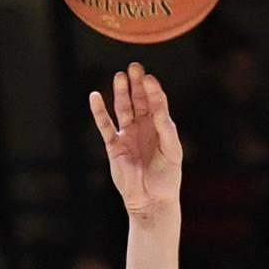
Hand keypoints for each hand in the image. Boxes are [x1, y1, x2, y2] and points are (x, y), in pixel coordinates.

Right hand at [89, 63, 182, 214]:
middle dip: (137, 84)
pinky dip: (99, 112)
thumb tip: (159, 107)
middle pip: (139, 100)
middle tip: (134, 67)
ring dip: (121, 92)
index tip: (149, 78)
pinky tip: (95, 96)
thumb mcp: (172, 151)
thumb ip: (166, 128)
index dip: (153, 90)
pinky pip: (105, 125)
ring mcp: (128, 135)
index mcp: (160, 127)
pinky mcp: (114, 146)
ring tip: (120, 76)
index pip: (156, 102)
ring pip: (122, 108)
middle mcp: (144, 127)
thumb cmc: (167, 178)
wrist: (152, 201)